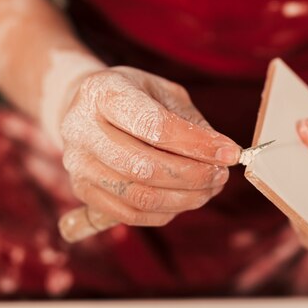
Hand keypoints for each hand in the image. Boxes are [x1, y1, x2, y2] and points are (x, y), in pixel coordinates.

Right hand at [60, 66, 239, 228]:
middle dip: (194, 175)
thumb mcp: (162, 92)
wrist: (86, 110)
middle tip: (222, 174)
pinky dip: (166, 212)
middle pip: (145, 166)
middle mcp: (81, 129)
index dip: (197, 144)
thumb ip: (190, 121)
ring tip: (210, 188)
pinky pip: (130, 214)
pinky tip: (186, 200)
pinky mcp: (82, 191)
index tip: (230, 153)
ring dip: (185, 198)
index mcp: (103, 92)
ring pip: (140, 195)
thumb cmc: (134, 98)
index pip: (154, 126)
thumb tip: (222, 153)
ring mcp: (78, 164)